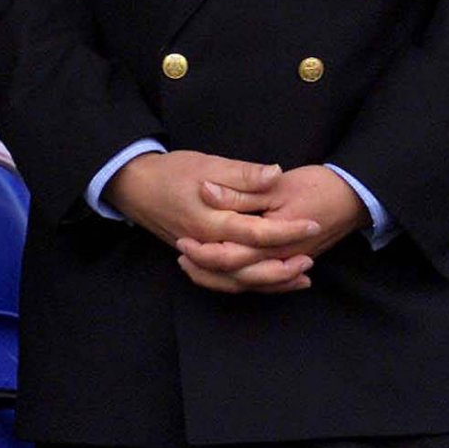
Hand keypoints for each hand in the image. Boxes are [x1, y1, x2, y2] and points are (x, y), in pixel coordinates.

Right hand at [107, 150, 319, 293]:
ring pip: (240, 280)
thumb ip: (243, 174)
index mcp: (212, 221)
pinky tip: (273, 279)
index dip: (288, 230)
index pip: (257, 233)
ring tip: (302, 275)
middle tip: (312, 257)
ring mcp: (203, 256)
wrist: (136, 187)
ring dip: (272, 281)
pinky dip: (253, 283)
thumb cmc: (172, 172)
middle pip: (250, 268)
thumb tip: (276, 174)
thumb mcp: (208, 164)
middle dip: (284, 266)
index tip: (312, 223)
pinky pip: (228, 280)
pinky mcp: (201, 259)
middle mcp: (207, 245)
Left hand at [177, 164, 369, 292]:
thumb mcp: (277, 185)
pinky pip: (263, 281)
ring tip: (194, 267)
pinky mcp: (291, 262)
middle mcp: (279, 259)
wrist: (354, 197)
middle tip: (182, 256)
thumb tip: (206, 189)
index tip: (182, 241)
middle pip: (236, 276)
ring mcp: (286, 264)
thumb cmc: (317, 187)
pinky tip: (228, 273)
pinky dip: (242, 280)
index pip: (230, 255)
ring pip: (249, 283)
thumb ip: (241, 190)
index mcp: (272, 240)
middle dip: (206, 270)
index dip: (203, 251)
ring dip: (220, 278)